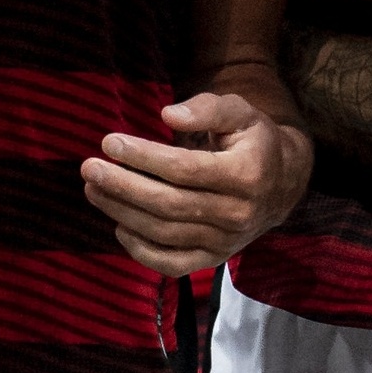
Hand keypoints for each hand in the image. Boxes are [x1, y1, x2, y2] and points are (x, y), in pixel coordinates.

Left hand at [82, 92, 312, 275]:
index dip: (144, 157)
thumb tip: (168, 115)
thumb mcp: (240, 112)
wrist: (282, 184)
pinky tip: (119, 225)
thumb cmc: (253, 140)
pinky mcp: (214, 260)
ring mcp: (226, 242)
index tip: (110, 141)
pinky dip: (141, 250)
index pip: (185, 169)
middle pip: (169, 204)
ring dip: (122, 212)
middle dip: (123, 186)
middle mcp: (238, 213)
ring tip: (93, 189)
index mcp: (247, 173)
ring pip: (165, 233)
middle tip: (90, 168)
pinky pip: (172, 264)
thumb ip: (207, 108)